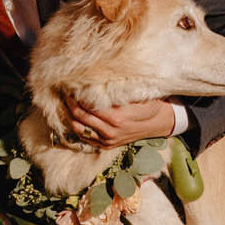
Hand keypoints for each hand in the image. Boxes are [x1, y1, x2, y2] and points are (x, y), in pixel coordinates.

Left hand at [60, 94, 176, 148]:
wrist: (158, 124)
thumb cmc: (150, 104)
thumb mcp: (141, 94)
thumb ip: (121, 90)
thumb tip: (100, 79)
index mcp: (118, 117)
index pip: (89, 106)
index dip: (78, 95)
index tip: (72, 85)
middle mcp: (110, 131)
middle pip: (81, 116)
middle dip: (70, 103)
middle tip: (65, 91)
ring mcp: (107, 140)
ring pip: (79, 128)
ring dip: (70, 115)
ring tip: (66, 102)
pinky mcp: (105, 146)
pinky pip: (84, 137)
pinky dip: (76, 126)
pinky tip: (72, 115)